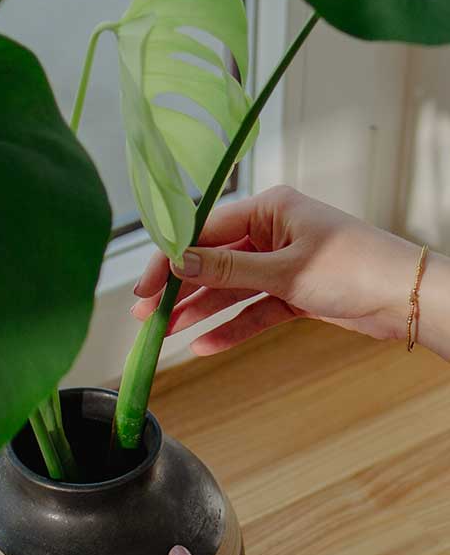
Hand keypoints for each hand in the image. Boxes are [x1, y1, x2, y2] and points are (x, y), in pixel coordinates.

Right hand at [132, 185, 422, 355]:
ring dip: (201, 310)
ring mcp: (284, 263)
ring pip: (231, 288)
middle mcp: (274, 232)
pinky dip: (232, 327)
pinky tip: (205, 345)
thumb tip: (178, 261)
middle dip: (180, 288)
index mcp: (271, 208)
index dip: (171, 258)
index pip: (206, 230)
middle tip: (147, 314)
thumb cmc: (356, 267)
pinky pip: (254, 310)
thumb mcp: (284, 269)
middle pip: (214, 260)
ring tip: (166, 332)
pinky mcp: (295, 292)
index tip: (145, 284)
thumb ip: (228, 268)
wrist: (409, 298)